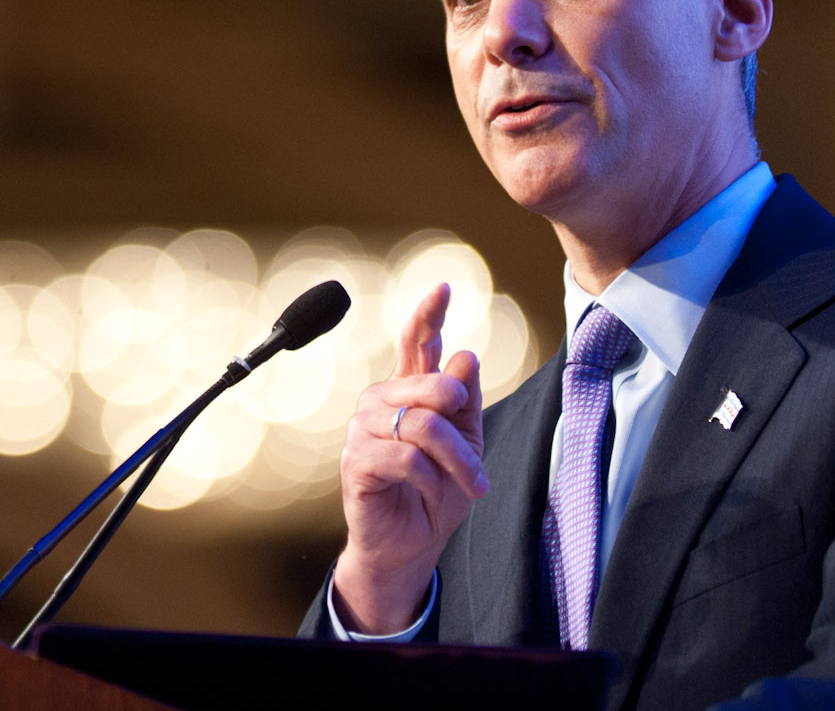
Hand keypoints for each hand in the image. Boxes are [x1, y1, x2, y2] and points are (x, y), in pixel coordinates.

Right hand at [330, 282, 486, 633]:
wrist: (411, 545)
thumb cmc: (437, 493)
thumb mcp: (466, 445)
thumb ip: (465, 402)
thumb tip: (464, 355)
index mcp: (410, 391)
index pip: (417, 342)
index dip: (429, 313)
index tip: (446, 287)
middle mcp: (382, 400)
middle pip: (434, 387)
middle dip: (463, 428)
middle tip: (477, 466)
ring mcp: (365, 428)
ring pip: (424, 426)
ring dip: (456, 464)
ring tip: (469, 488)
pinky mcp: (356, 460)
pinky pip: (407, 459)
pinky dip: (431, 482)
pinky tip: (431, 497)